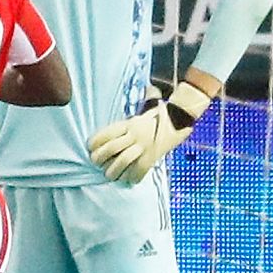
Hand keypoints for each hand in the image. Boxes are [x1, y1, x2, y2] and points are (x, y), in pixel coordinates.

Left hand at [86, 81, 212, 182]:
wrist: (182, 119)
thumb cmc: (161, 114)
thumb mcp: (144, 109)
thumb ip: (132, 109)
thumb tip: (139, 93)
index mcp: (130, 123)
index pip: (108, 132)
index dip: (96, 141)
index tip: (90, 148)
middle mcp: (135, 134)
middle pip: (113, 147)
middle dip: (101, 157)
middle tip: (96, 163)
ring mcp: (144, 146)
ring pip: (123, 160)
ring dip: (113, 170)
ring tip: (108, 175)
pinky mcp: (153, 156)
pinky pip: (139, 169)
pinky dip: (132, 177)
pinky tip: (127, 180)